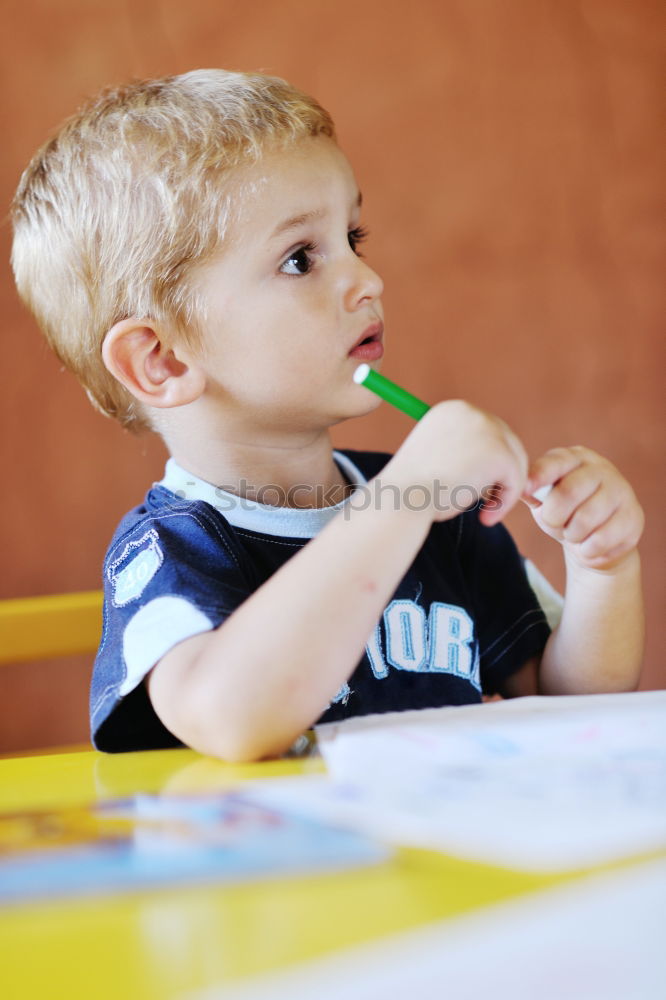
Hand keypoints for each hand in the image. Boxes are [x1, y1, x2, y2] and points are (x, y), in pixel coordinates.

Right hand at [385, 400, 527, 525]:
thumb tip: (493, 464)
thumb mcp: (436, 459)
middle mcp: (470, 411)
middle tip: (486, 504)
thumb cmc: (412, 491)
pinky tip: (486, 517)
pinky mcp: (500, 453)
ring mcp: (487, 430)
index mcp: (452, 410)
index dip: (487, 464)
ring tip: (485, 512)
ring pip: (515, 462)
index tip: (473, 489)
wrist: (402, 500)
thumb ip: (462, 452)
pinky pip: (516, 481)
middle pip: (507, 442)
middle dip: (501, 476)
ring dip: (504, 490)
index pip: (488, 433)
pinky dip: (505, 503)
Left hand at [524, 446, 643, 569]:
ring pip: (584, 520)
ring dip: (571, 535)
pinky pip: (601, 540)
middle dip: (553, 517)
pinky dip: (587, 549)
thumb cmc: (564, 513)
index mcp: (574, 458)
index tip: (526, 489)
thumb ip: (531, 492)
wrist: (596, 542)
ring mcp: (621, 491)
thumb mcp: (544, 499)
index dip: (539, 476)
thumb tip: (518, 489)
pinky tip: (590, 544)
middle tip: (555, 523)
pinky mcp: (633, 517)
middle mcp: (601, 468)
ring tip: (574, 533)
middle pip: (568, 493)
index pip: (555, 463)